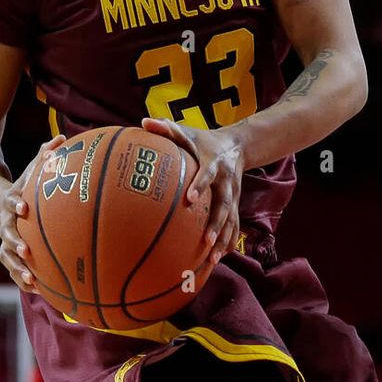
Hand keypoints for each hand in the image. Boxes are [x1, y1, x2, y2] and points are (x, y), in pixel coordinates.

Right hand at [0, 133, 65, 293]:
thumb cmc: (23, 186)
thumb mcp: (31, 170)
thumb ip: (45, 155)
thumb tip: (63, 137)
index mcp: (11, 203)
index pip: (10, 203)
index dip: (15, 205)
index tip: (24, 208)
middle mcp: (5, 223)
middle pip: (6, 235)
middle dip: (15, 244)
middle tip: (27, 251)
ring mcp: (4, 240)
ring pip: (7, 258)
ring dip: (18, 269)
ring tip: (31, 281)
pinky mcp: (9, 253)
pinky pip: (14, 270)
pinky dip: (24, 280)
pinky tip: (41, 292)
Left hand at [141, 117, 243, 265]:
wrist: (238, 145)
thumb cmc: (204, 141)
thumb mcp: (188, 132)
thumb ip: (167, 128)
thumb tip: (143, 122)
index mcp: (214, 163)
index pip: (208, 175)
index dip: (200, 186)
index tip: (189, 199)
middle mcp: (226, 182)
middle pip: (224, 204)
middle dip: (216, 224)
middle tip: (206, 241)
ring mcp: (233, 195)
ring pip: (231, 220)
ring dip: (224, 240)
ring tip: (213, 260)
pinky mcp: (235, 205)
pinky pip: (233, 226)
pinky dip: (228, 242)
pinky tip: (217, 260)